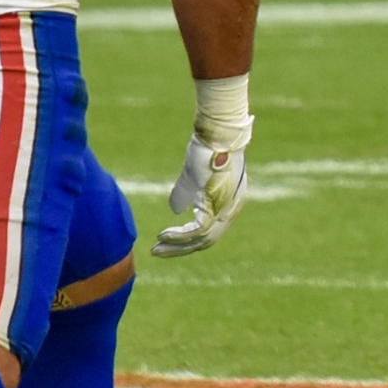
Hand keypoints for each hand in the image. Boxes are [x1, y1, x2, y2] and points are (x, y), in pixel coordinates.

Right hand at [153, 116, 252, 255]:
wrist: (215, 135)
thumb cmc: (206, 150)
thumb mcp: (192, 176)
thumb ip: (185, 193)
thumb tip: (175, 210)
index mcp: (229, 203)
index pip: (210, 231)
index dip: (188, 240)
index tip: (166, 243)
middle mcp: (231, 209)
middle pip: (206, 241)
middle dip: (180, 249)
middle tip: (156, 252)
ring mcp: (226, 208)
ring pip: (202, 239)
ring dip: (177, 246)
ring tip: (156, 248)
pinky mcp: (216, 204)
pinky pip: (198, 230)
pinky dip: (179, 236)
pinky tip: (163, 236)